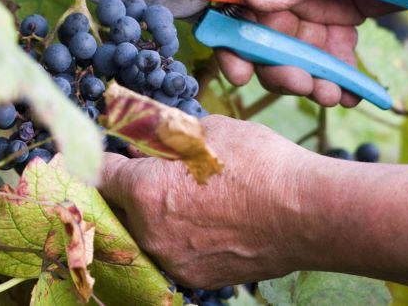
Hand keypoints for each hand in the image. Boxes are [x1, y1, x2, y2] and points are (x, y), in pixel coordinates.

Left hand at [98, 115, 317, 287]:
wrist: (306, 212)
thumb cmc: (259, 163)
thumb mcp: (209, 130)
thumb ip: (168, 135)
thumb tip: (149, 136)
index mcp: (145, 190)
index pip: (101, 173)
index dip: (106, 158)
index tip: (113, 154)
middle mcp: (150, 231)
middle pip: (119, 208)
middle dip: (129, 189)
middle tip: (152, 172)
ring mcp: (173, 259)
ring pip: (146, 234)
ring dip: (155, 215)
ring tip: (186, 197)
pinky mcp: (196, 277)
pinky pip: (174, 253)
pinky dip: (181, 237)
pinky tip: (208, 221)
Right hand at [216, 0, 407, 106]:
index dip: (230, 35)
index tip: (238, 69)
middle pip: (263, 35)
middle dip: (277, 67)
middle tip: (301, 85)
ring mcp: (312, 7)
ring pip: (293, 54)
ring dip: (307, 79)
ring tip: (331, 95)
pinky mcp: (337, 25)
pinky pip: (327, 60)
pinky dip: (336, 80)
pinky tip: (351, 94)